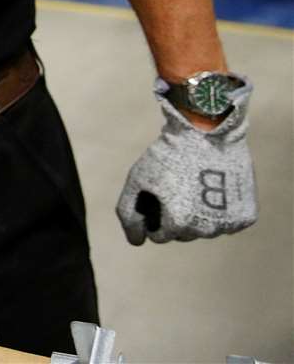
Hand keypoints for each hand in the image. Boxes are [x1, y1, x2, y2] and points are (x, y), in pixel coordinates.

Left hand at [116, 79, 255, 244]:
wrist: (206, 133)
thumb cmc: (167, 156)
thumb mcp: (137, 180)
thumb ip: (129, 214)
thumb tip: (136, 241)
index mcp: (178, 223)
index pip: (159, 236)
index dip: (154, 214)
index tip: (158, 194)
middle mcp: (205, 229)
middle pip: (183, 234)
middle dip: (175, 215)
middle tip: (177, 188)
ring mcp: (228, 224)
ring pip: (205, 229)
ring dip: (198, 214)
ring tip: (195, 185)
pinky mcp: (245, 217)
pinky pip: (226, 222)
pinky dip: (220, 210)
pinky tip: (214, 188)